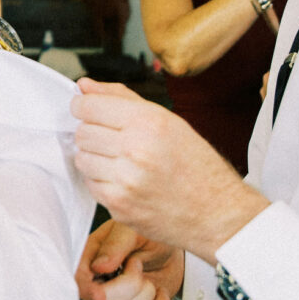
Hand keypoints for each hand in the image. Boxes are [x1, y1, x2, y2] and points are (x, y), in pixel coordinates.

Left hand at [71, 79, 269, 262]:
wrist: (217, 213)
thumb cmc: (195, 165)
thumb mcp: (167, 121)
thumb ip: (122, 99)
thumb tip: (84, 86)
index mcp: (149, 122)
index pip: (89, 106)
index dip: (83, 106)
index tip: (86, 109)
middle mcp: (135, 150)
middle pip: (83, 132)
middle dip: (92, 132)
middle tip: (112, 139)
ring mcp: (125, 181)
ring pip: (82, 158)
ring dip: (95, 157)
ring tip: (120, 161)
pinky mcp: (119, 206)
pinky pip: (90, 184)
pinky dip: (101, 180)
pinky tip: (124, 180)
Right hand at [75, 220, 182, 299]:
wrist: (171, 248)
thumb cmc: (146, 236)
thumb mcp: (131, 230)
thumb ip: (115, 244)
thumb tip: (98, 266)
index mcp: (91, 261)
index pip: (77, 282)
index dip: (87, 291)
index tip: (101, 295)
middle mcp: (100, 287)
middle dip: (128, 285)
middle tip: (136, 264)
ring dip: (146, 294)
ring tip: (147, 276)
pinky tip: (159, 292)